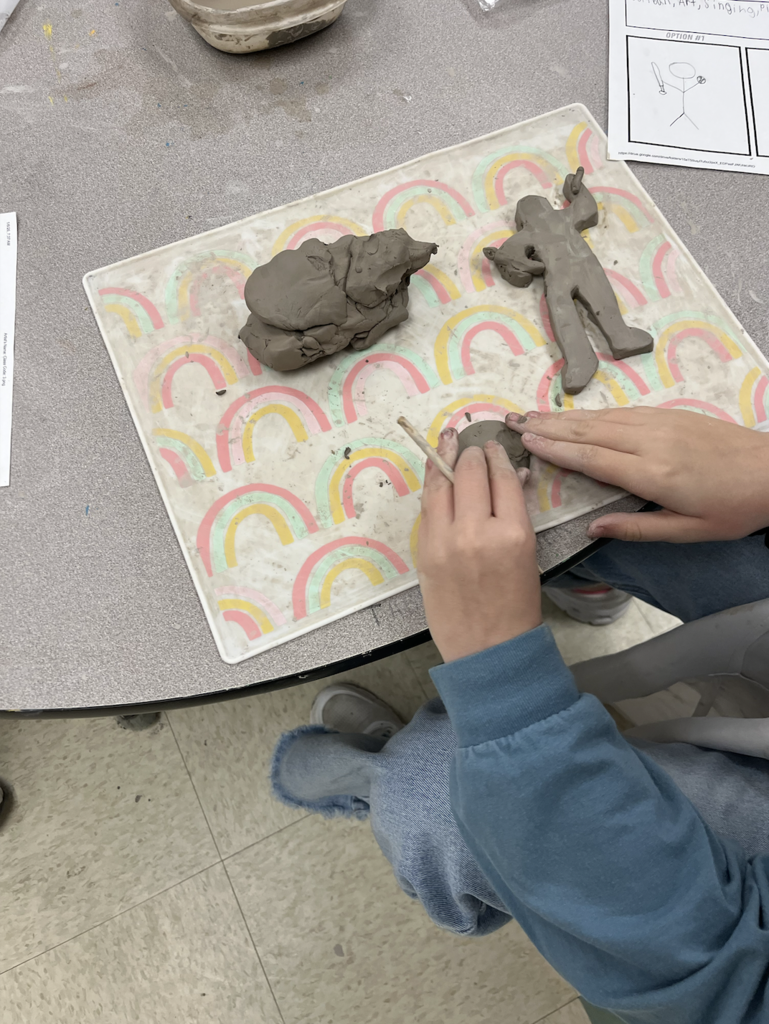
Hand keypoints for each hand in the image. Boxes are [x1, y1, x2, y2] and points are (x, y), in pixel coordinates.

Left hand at [417, 429, 541, 662]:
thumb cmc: (516, 605)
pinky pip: (428, 508)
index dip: (496, 456)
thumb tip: (508, 477)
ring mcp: (446, 541)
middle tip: (471, 444)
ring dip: (443, 458)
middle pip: (469, 474)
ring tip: (446, 440)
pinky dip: (432, 487)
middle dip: (470, 453)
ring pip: (441, 485)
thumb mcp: (528, 555)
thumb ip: (514, 514)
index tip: (493, 446)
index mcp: (513, 533)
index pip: (502, 478)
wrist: (488, 649)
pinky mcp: (425, 552)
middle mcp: (477, 531)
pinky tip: (434, 474)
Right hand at [506, 406, 768, 542]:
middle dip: (547, 426)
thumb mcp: (688, 531)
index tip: (524, 442)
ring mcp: (660, 423)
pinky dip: (591, 413)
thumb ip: (638, 528)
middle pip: (589, 432)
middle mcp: (651, 442)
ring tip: (532, 414)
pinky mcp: (670, 414)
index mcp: (653, 474)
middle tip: (511, 421)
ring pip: (602, 418)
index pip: (592, 459)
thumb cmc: (733, 509)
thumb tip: (592, 528)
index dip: (555, 449)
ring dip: (563, 416)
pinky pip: (621, 412)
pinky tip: (574, 415)